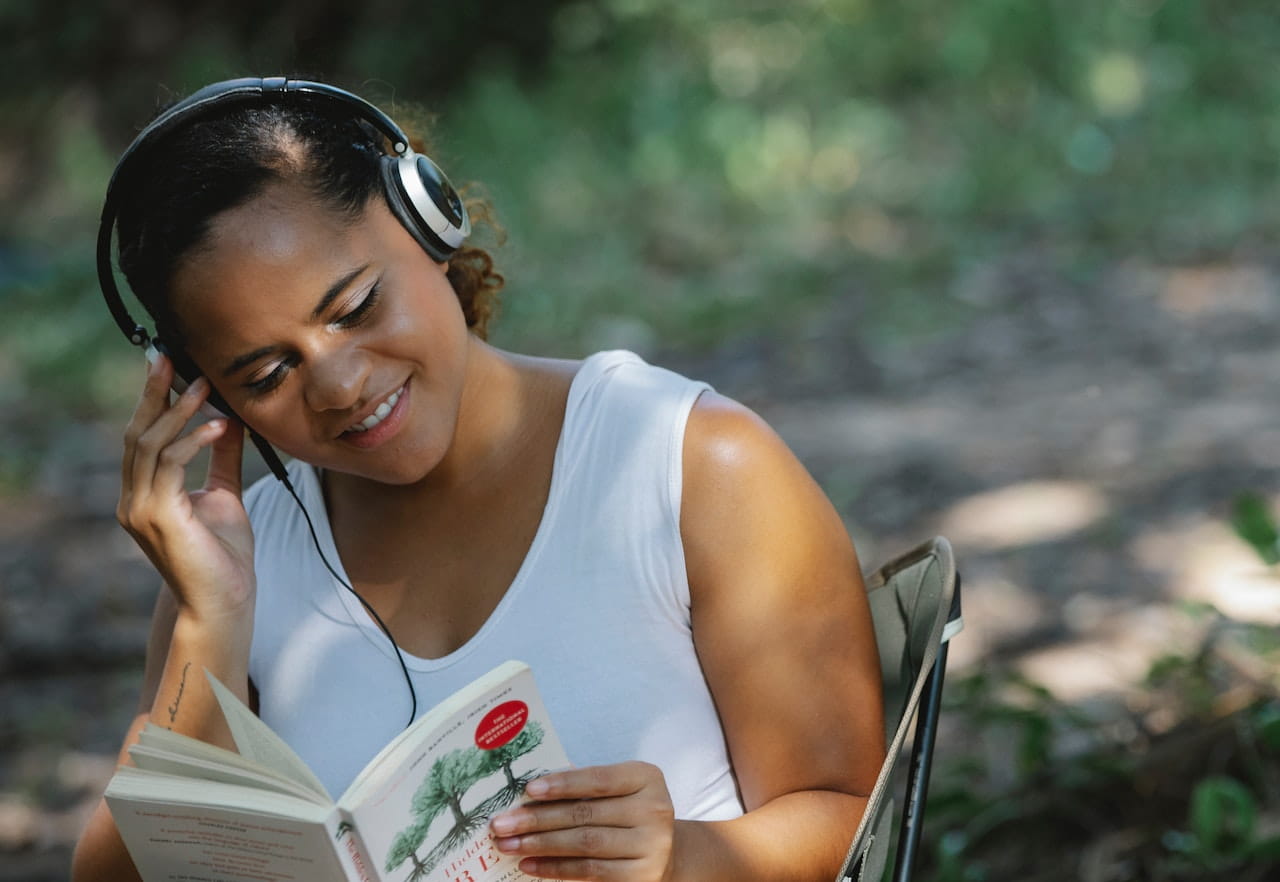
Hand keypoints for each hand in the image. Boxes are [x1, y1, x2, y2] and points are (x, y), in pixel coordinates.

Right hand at [118, 352, 254, 620]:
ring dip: (177, 412)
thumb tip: (230, 419)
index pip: (141, 437)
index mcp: (144, 493)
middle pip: (136, 434)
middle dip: (154, 394)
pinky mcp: (157, 517)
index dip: (152, 401)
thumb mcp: (225, 494)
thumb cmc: (224, 554)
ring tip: (204, 387)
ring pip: (148, 445)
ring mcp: (139, 509)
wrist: (224, 600)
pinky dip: (192, 441)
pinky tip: (218, 426)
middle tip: (170, 358)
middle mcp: (133, 499)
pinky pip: (169, 466)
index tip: (167, 365)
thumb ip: (222, 458)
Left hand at [490, 762, 675, 881]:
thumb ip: (585, 788)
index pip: (598, 779)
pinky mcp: (640, 876)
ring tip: (509, 844)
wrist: (664, 851)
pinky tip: (530, 865)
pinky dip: (555, 868)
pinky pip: (589, 872)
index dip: (563, 784)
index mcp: (646, 778)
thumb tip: (530, 794)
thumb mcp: (618, 790)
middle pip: (586, 814)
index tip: (528, 790)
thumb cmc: (628, 812)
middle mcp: (654, 810)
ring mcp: (651, 845)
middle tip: (502, 823)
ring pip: (585, 843)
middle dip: (538, 819)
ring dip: (540, 844)